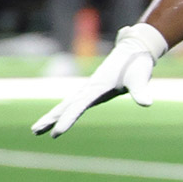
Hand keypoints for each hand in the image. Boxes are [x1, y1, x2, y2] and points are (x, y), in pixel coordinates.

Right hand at [32, 23, 167, 137]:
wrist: (135, 49)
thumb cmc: (137, 63)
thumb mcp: (140, 78)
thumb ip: (141, 91)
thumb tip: (147, 103)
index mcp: (98, 86)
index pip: (79, 106)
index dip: (68, 119)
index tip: (57, 132)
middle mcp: (90, 87)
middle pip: (66, 105)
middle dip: (51, 118)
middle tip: (35, 131)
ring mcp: (90, 88)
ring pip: (67, 103)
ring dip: (54, 115)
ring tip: (38, 130)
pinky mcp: (94, 89)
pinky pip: (75, 102)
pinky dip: (64, 110)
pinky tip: (58, 117)